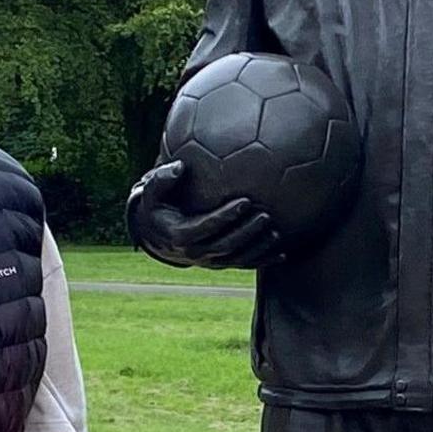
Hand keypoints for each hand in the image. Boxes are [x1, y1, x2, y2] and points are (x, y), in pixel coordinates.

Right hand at [129, 160, 282, 270]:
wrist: (156, 235)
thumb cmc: (156, 207)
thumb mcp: (151, 192)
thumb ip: (162, 178)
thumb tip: (180, 166)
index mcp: (180, 235)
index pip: (207, 226)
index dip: (227, 216)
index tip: (245, 202)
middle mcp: (195, 253)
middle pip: (225, 245)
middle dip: (247, 231)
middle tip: (265, 216)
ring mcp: (208, 261)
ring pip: (236, 258)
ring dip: (257, 248)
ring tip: (275, 233)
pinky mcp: (218, 263)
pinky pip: (242, 265)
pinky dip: (262, 261)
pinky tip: (281, 254)